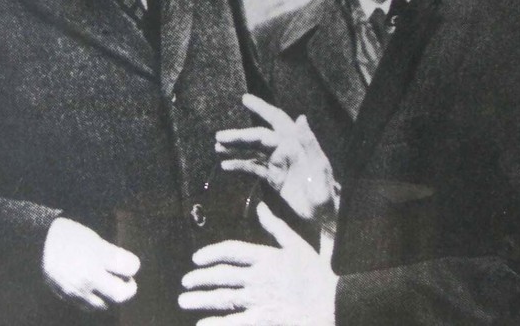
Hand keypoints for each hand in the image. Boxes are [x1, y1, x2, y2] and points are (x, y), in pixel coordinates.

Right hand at [42, 217, 139, 311]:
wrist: (37, 241)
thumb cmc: (68, 234)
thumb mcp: (93, 237)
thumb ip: (111, 253)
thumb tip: (127, 267)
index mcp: (97, 254)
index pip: (129, 266)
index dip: (133, 264)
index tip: (130, 263)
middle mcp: (89, 275)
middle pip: (121, 294)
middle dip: (128, 288)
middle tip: (126, 281)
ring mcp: (77, 289)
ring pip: (105, 305)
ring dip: (111, 297)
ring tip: (108, 285)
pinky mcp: (67, 297)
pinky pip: (87, 306)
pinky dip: (94, 300)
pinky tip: (92, 289)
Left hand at [179, 203, 336, 325]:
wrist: (335, 305)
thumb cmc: (317, 275)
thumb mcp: (297, 245)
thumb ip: (276, 226)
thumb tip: (261, 206)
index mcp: (265, 257)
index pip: (230, 251)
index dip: (210, 253)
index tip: (196, 258)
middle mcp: (258, 278)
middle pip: (221, 275)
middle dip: (199, 278)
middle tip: (185, 282)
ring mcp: (259, 300)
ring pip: (222, 298)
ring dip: (200, 299)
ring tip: (184, 300)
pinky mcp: (263, 320)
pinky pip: (234, 322)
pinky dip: (216, 323)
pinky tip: (202, 324)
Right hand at [216, 94, 336, 220]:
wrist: (324, 216)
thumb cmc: (325, 191)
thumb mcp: (319, 168)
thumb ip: (309, 143)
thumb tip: (300, 117)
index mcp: (296, 143)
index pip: (276, 120)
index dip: (262, 108)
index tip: (245, 99)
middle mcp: (285, 149)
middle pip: (258, 137)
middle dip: (239, 135)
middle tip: (219, 136)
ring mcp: (277, 162)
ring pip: (253, 150)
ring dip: (235, 148)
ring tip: (217, 147)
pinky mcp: (273, 177)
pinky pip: (253, 167)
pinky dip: (239, 165)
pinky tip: (225, 166)